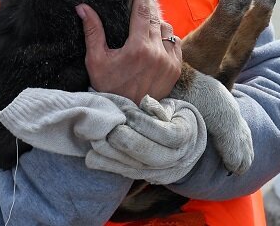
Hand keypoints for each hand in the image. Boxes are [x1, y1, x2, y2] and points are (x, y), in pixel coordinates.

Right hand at [80, 0, 181, 101]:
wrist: (128, 113)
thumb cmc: (108, 87)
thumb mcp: (96, 61)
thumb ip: (92, 32)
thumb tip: (82, 7)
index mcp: (137, 48)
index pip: (142, 11)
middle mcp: (157, 52)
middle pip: (155, 17)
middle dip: (147, 8)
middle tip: (139, 2)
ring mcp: (170, 60)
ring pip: (167, 29)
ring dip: (156, 25)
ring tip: (143, 28)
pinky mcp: (176, 68)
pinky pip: (174, 43)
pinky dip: (165, 39)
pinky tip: (154, 43)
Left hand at [88, 94, 208, 183]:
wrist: (187, 146)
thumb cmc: (177, 119)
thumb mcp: (176, 108)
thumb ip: (161, 107)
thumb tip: (145, 102)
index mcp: (185, 136)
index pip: (166, 133)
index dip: (145, 123)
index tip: (127, 112)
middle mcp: (175, 158)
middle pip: (149, 154)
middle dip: (126, 141)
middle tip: (110, 128)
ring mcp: (161, 172)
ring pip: (135, 167)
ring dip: (112, 155)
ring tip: (96, 140)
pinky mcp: (146, 178)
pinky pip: (126, 174)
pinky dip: (108, 165)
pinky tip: (92, 156)